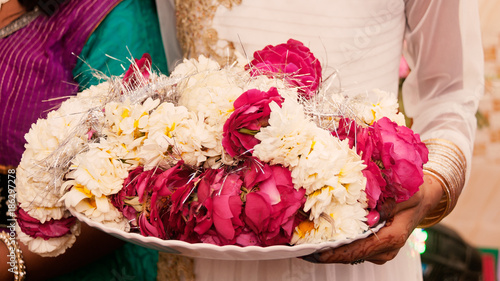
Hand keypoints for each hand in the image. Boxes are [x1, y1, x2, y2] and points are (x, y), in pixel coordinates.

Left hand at [300, 174, 442, 263]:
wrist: (424, 197)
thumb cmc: (415, 193)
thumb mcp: (407, 193)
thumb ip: (391, 203)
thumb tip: (373, 211)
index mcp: (392, 237)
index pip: (360, 250)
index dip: (337, 252)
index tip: (316, 251)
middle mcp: (385, 248)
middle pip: (350, 254)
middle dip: (326, 251)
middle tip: (302, 245)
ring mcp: (379, 249)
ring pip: (350, 252)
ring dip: (329, 247)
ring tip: (305, 240)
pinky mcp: (373, 244)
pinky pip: (353, 246)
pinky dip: (337, 242)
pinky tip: (320, 234)